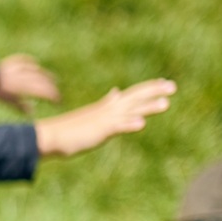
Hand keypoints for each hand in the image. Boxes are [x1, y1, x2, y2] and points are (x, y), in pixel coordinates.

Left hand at [0, 53, 60, 110]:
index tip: (58, 101)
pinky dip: (31, 62)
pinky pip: (24, 61)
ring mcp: (17, 68)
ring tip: (53, 79)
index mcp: (23, 87)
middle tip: (57, 93)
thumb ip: (20, 105)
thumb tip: (32, 111)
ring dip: (46, 75)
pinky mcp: (11, 63)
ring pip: (36, 70)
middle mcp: (23, 76)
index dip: (52, 95)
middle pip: (42, 81)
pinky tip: (36, 64)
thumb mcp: (7, 101)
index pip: (42, 91)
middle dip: (51, 87)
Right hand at [35, 78, 176, 157]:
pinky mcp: (97, 131)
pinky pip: (116, 127)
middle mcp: (107, 110)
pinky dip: (128, 124)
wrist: (48, 137)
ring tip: (166, 103)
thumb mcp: (91, 115)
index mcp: (106, 107)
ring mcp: (103, 120)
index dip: (148, 88)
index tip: (163, 83)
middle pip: (134, 97)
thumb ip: (106, 105)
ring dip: (148, 107)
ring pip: (129, 111)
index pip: (131, 94)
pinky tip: (141, 124)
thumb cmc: (68, 130)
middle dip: (154, 91)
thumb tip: (115, 93)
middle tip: (173, 86)